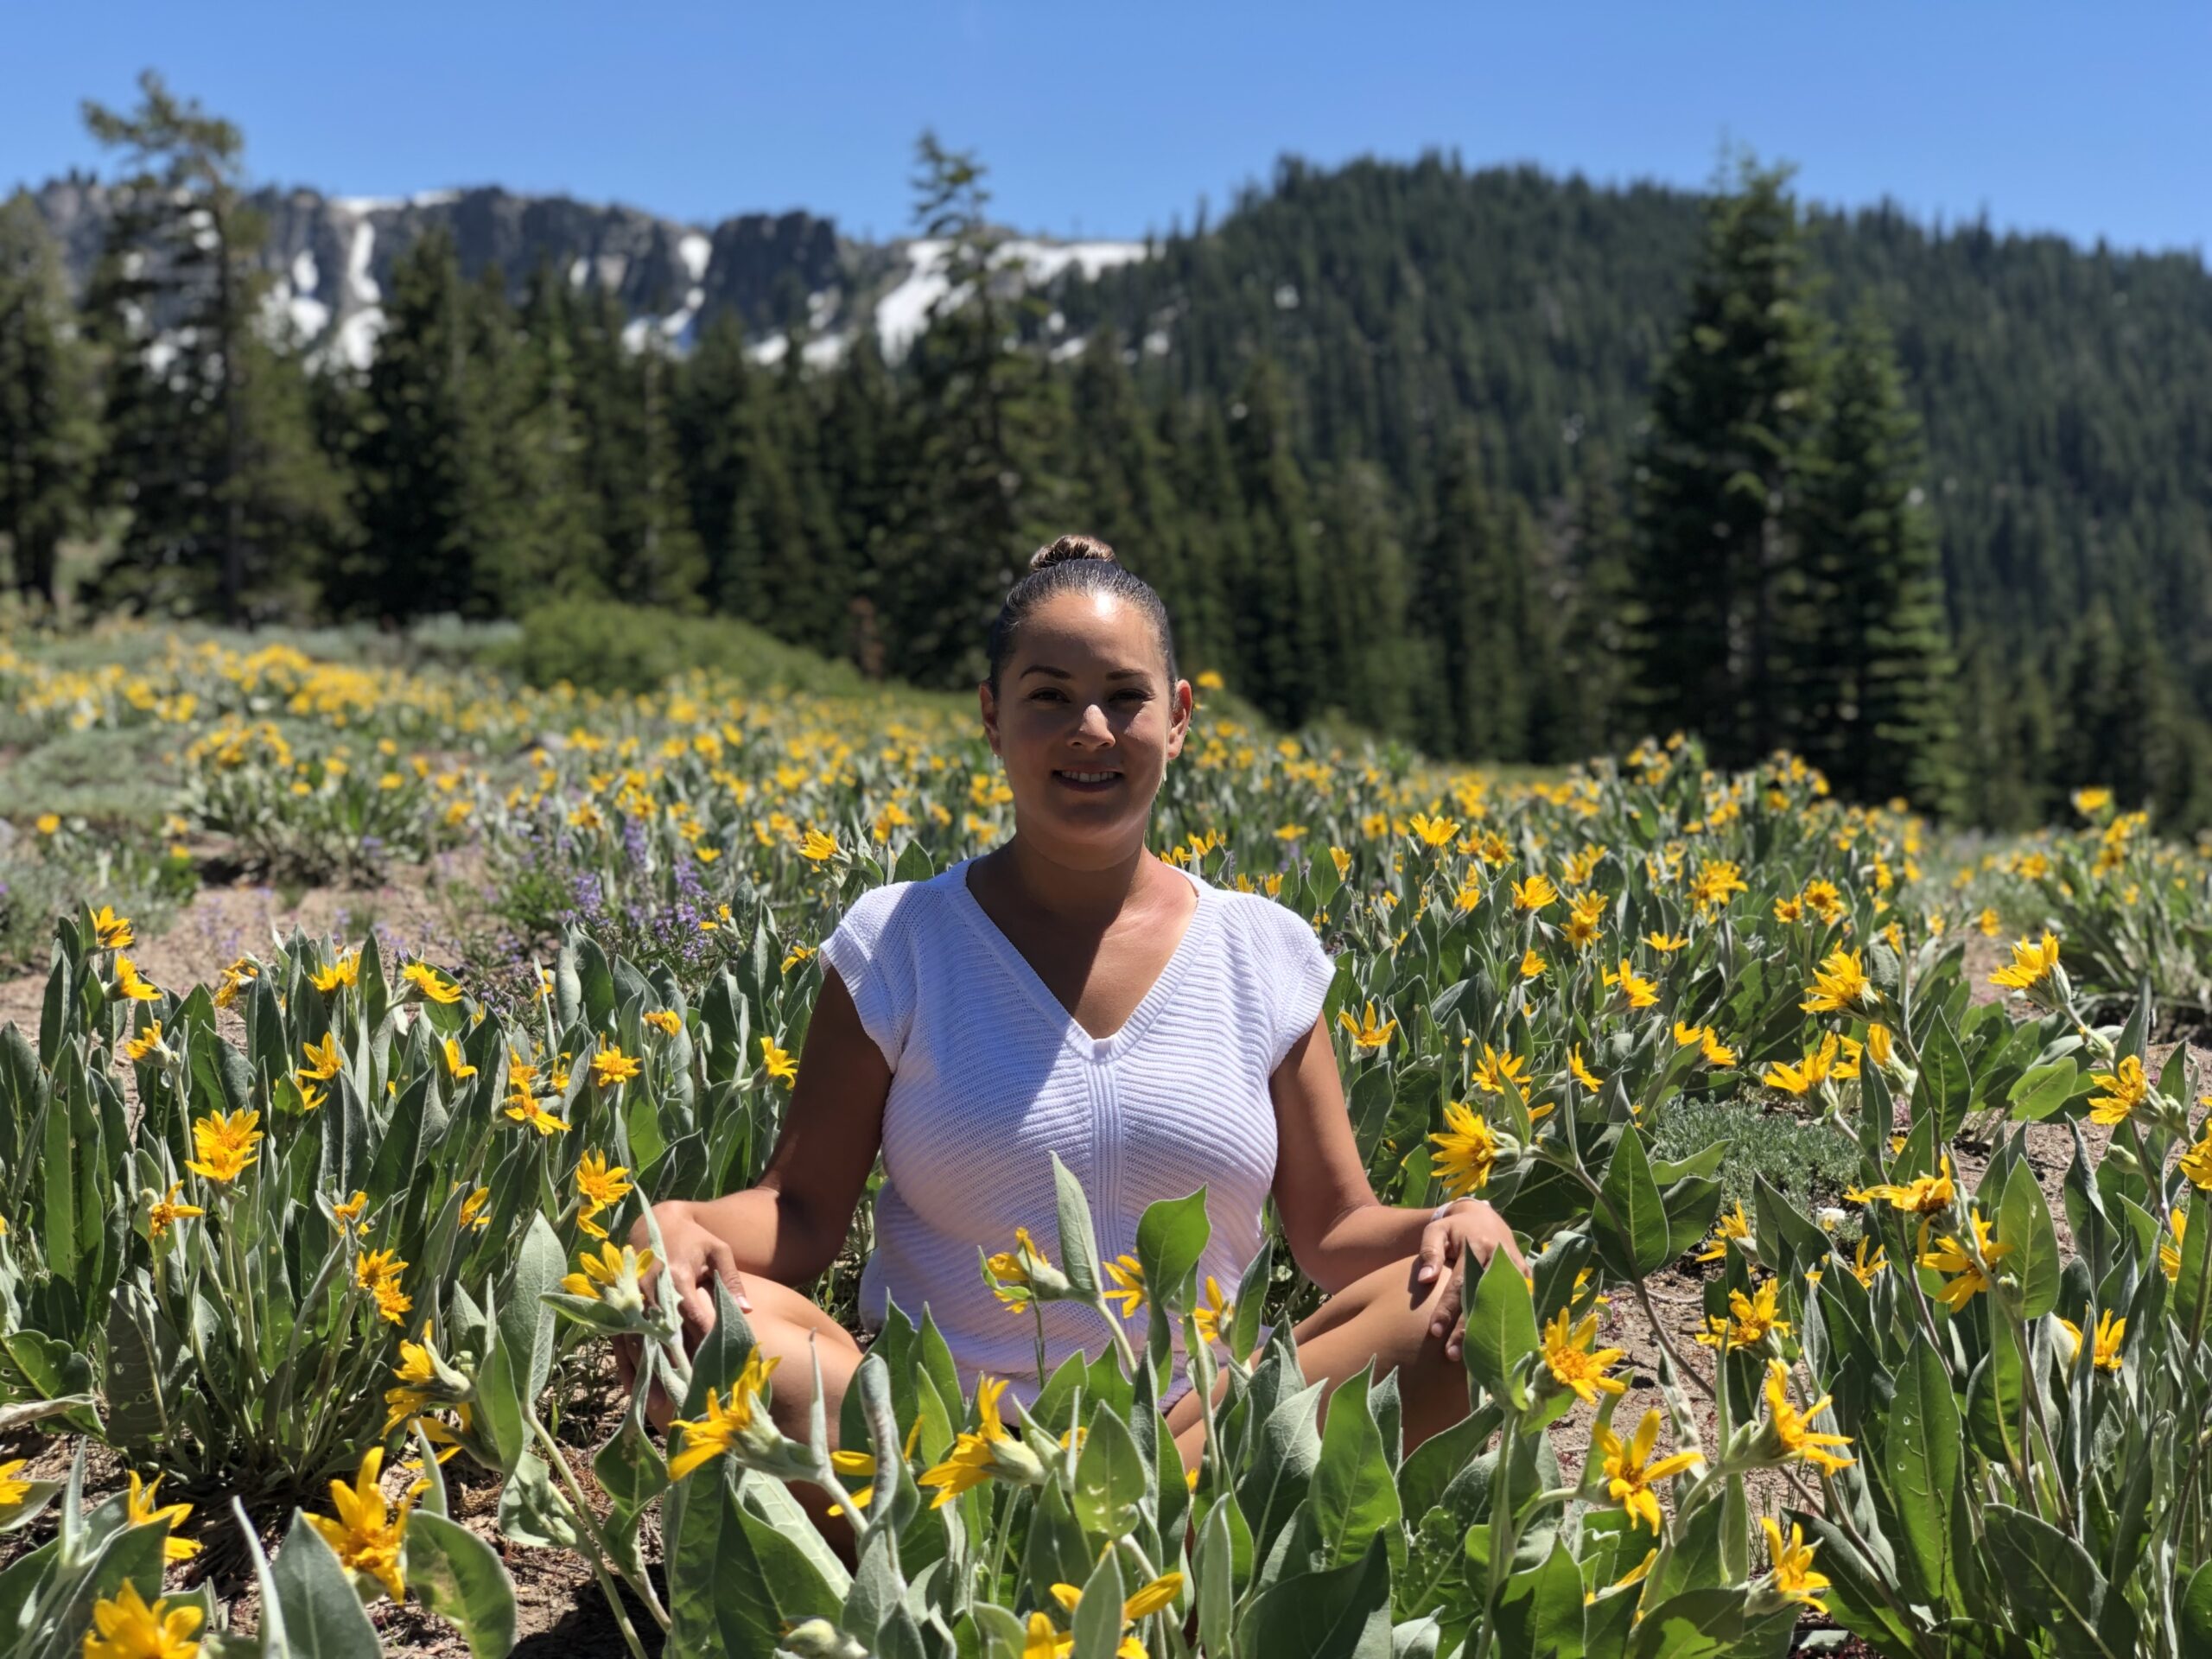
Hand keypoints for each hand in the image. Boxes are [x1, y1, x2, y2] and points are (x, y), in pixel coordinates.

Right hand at [615, 1201, 752, 1429]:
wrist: (655, 1223)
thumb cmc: (693, 1239)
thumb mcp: (718, 1250)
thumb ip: (730, 1280)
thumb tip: (746, 1309)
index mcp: (675, 1275)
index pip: (692, 1314)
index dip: (703, 1339)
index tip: (716, 1365)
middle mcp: (649, 1290)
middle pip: (662, 1334)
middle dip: (673, 1366)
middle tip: (686, 1395)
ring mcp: (631, 1302)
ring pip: (638, 1343)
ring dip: (648, 1373)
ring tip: (659, 1404)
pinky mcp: (620, 1310)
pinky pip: (620, 1341)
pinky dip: (627, 1365)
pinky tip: (635, 1389)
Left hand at [1413, 1198, 1526, 1363]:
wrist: (1484, 1217)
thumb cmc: (1454, 1228)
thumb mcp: (1437, 1230)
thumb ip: (1429, 1252)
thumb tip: (1424, 1280)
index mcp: (1477, 1247)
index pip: (1460, 1284)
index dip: (1447, 1309)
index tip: (1434, 1331)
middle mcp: (1499, 1259)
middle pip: (1483, 1300)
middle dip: (1467, 1330)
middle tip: (1451, 1354)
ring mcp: (1516, 1269)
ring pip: (1503, 1306)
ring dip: (1490, 1332)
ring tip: (1476, 1359)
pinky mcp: (1525, 1277)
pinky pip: (1520, 1303)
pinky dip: (1511, 1324)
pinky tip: (1502, 1347)